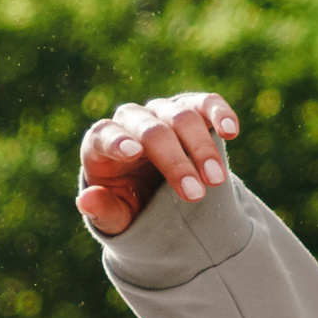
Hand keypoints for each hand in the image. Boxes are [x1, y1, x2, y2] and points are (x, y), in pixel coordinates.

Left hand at [77, 91, 242, 234]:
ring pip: (182, 117)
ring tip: (216, 181)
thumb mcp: (114, 214)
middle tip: (194, 194)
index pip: (104, 134)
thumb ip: (102, 210)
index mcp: (101, 143)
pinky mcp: (191, 108)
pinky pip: (206, 103)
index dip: (117, 141)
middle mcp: (131, 121)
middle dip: (175, 162)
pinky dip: (220, 114)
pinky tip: (231, 132)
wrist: (152, 190)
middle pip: (152, 131)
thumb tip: (86, 200)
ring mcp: (161, 112)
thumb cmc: (127, 202)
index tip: (134, 153)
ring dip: (201, 150)